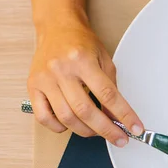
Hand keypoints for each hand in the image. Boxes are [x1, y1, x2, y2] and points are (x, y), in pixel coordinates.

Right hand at [27, 15, 142, 145]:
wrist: (57, 28)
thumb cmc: (82, 43)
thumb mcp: (104, 59)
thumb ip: (111, 87)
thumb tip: (118, 116)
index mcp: (83, 60)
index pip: (108, 95)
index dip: (124, 115)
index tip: (135, 129)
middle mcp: (62, 70)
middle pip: (85, 110)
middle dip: (106, 129)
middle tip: (119, 139)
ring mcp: (45, 79)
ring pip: (65, 117)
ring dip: (85, 131)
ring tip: (97, 131)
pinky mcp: (32, 87)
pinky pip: (44, 117)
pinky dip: (59, 127)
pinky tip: (71, 125)